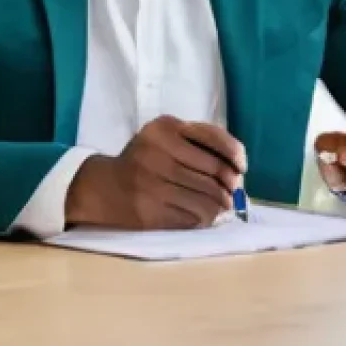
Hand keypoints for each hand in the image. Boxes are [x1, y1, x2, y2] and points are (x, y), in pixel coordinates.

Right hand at [65, 116, 246, 229]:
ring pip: (206, 197)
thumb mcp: (168, 137)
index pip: (214, 138)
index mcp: (165, 128)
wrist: (104, 186)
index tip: (241, 167)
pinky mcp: (148, 212)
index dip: (235, 154)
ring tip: (223, 206)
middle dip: (231, 184)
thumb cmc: (147, 159)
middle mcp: (157, 152)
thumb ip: (200, 142)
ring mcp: (151, 184)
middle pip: (215, 171)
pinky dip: (205, 218)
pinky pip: (191, 217)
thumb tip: (239, 170)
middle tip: (234, 192)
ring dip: (221, 205)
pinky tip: (205, 215)